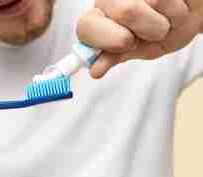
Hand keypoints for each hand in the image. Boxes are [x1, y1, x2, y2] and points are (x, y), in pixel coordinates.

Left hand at [77, 0, 202, 77]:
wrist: (190, 17)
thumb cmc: (161, 32)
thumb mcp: (137, 49)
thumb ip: (115, 56)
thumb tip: (95, 71)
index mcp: (99, 19)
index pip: (85, 27)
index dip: (106, 40)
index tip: (125, 45)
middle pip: (123, 12)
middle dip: (145, 31)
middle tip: (149, 31)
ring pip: (148, 5)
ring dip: (162, 23)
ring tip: (165, 19)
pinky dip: (176, 12)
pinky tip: (175, 7)